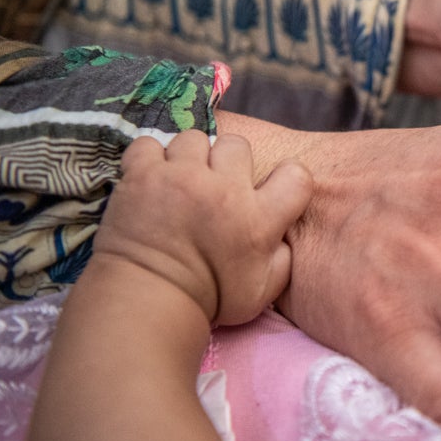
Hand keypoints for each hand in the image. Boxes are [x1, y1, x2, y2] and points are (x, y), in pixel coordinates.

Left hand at [94, 131, 312, 324]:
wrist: (144, 301)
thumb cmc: (208, 299)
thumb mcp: (262, 292)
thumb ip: (283, 258)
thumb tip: (283, 233)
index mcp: (260, 219)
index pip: (297, 175)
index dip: (287, 178)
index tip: (268, 191)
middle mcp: (225, 191)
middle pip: (237, 145)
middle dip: (227, 162)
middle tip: (213, 185)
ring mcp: (181, 178)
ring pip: (194, 139)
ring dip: (188, 158)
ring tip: (179, 181)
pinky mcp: (143, 175)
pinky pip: (149, 144)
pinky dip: (149, 159)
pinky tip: (151, 179)